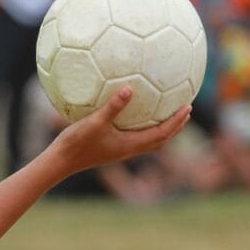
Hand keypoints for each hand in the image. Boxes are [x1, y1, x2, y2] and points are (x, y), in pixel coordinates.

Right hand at [49, 86, 190, 176]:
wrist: (62, 161)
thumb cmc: (78, 142)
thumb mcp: (96, 121)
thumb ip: (113, 106)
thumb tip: (130, 88)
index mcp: (131, 145)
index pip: (162, 134)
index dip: (176, 121)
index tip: (188, 107)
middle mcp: (130, 149)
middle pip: (161, 139)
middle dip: (175, 125)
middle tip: (186, 109)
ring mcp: (122, 150)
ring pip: (150, 140)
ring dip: (163, 128)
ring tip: (169, 113)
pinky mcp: (113, 148)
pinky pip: (137, 137)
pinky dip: (147, 128)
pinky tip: (138, 115)